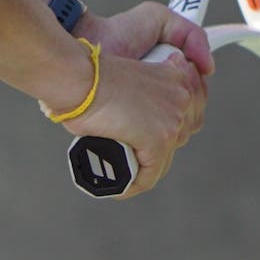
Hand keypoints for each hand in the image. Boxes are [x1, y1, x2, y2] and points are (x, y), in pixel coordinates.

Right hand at [60, 3, 209, 196]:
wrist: (76, 76)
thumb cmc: (85, 73)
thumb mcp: (125, 72)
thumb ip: (140, 88)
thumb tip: (126, 111)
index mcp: (175, 76)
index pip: (183, 112)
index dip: (161, 127)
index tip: (141, 135)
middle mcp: (181, 96)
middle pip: (178, 136)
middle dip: (155, 148)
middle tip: (128, 153)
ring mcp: (173, 118)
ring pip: (164, 156)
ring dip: (143, 166)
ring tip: (120, 170)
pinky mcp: (159, 138)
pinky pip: (150, 172)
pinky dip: (135, 183)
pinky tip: (120, 188)